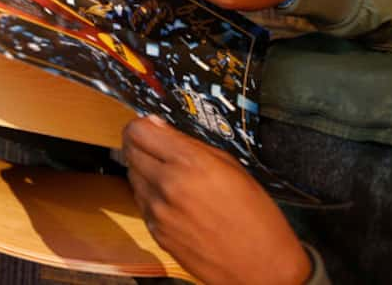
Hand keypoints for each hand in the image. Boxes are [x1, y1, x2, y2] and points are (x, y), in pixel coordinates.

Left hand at [122, 116, 311, 284]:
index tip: (149, 126)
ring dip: (144, 170)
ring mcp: (158, 212)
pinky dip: (151, 196)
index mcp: (189, 164)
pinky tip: (174, 201)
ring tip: (171, 176)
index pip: (138, 131)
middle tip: (156, 147)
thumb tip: (158, 126)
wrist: (262, 267)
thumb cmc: (256, 217)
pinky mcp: (156, 233)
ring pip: (132, 176)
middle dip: (140, 145)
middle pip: (129, 151)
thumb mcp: (230, 166)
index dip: (141, 125)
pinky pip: (141, 203)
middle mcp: (167, 186)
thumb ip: (190, 144)